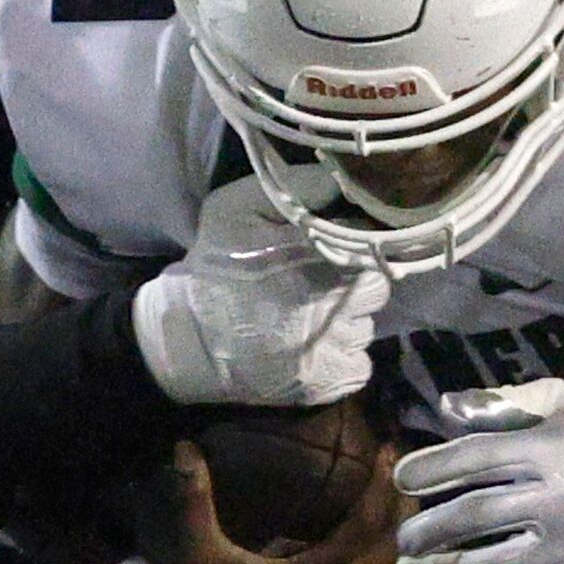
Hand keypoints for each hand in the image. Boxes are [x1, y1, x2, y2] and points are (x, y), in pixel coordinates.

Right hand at [132, 178, 389, 405]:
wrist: (187, 339)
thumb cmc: (216, 266)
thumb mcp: (237, 207)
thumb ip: (295, 188)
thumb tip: (341, 182)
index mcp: (320, 258)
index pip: (370, 245)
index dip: (354, 246)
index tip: (332, 251)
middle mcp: (337, 304)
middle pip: (376, 288)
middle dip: (355, 283)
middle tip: (323, 285)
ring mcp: (334, 348)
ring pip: (367, 328)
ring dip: (348, 321)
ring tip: (313, 317)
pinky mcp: (328, 382)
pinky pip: (360, 364)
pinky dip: (344, 356)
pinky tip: (316, 347)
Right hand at [168, 438, 403, 563]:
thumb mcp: (197, 552)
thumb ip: (195, 497)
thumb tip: (183, 444)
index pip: (365, 529)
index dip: (382, 489)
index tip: (391, 451)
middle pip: (390, 548)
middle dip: (400, 504)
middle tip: (401, 462)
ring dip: (395, 531)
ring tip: (394, 489)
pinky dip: (383, 559)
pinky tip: (376, 534)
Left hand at [392, 379, 563, 563]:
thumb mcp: (558, 401)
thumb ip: (503, 403)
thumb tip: (446, 407)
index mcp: (549, 449)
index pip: (478, 457)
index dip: (434, 468)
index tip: (402, 478)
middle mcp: (558, 498)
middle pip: (479, 515)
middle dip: (431, 527)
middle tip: (404, 537)